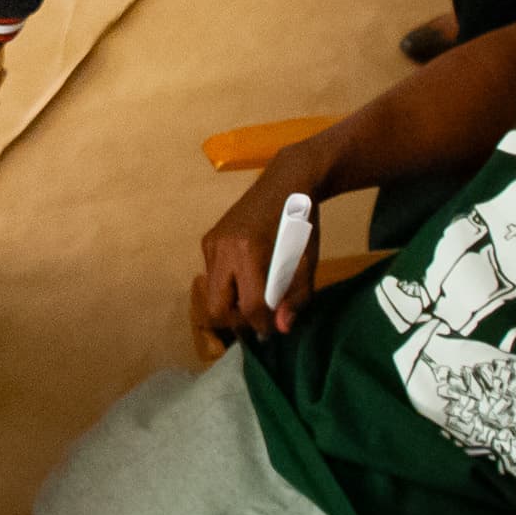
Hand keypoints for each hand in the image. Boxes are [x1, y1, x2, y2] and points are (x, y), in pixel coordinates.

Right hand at [197, 149, 328, 340]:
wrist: (286, 183)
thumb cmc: (301, 223)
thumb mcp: (307, 263)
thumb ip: (295, 297)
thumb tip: (279, 328)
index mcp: (250, 252)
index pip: (249, 306)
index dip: (262, 325)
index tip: (272, 331)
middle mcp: (223, 249)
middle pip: (217, 308)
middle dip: (237, 322)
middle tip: (257, 318)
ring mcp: (212, 244)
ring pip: (211, 294)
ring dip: (231, 304)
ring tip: (254, 297)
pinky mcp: (208, 240)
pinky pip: (212, 276)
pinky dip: (228, 285)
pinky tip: (246, 277)